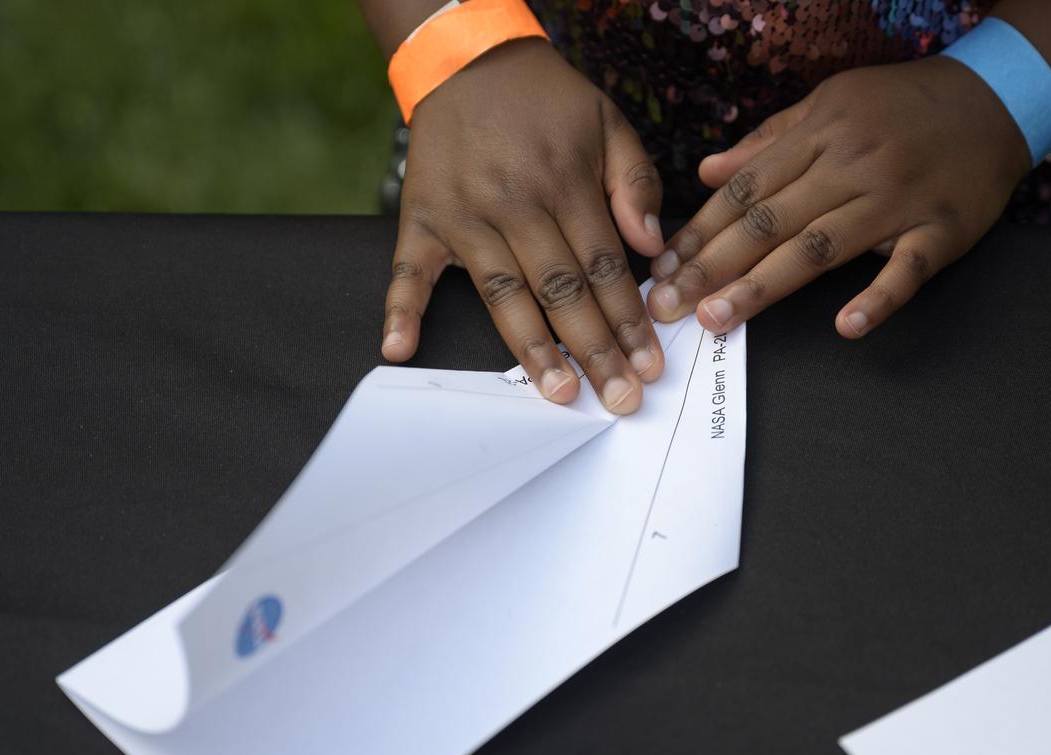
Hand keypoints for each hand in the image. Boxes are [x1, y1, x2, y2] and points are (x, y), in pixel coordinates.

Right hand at [383, 39, 665, 413]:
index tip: (649, 364)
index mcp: (564, 182)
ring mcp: (464, 217)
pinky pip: (406, 271)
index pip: (604, 266)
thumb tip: (652, 247)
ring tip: (559, 392)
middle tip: (620, 398)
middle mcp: (515, 204)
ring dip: (532, 349)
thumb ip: (636, 183)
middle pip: (561, 291)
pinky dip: (398, 310)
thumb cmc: (544, 100)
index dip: (629, 320)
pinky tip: (398, 349)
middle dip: (595, 349)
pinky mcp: (421, 220)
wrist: (468, 60)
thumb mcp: (607, 122)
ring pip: (503, 294)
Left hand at [645, 57, 1029, 337]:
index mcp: (820, 134)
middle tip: (669, 305)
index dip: (700, 231)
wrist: (999, 96)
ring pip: (820, 247)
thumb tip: (708, 173)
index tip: (662, 268)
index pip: (746, 189)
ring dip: (765, 285)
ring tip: (720, 317)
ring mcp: (897, 200)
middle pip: (770, 222)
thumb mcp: (830, 103)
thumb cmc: (903, 105)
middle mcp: (852, 166)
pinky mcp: (942, 230)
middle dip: (712, 265)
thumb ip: (768, 142)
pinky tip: (847, 326)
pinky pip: (908, 268)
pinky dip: (878, 297)